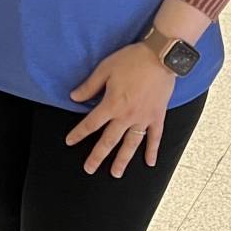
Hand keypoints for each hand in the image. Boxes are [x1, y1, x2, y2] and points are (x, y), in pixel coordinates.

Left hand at [67, 44, 174, 176]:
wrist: (160, 57)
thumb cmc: (131, 60)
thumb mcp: (104, 69)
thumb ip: (89, 86)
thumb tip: (74, 98)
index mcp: (112, 104)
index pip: (91, 124)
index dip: (79, 133)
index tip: (70, 141)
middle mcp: (127, 116)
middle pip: (109, 140)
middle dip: (98, 156)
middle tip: (89, 169)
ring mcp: (144, 119)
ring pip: (131, 144)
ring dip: (123, 160)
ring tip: (116, 174)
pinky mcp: (158, 117)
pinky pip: (155, 138)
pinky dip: (152, 151)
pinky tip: (149, 163)